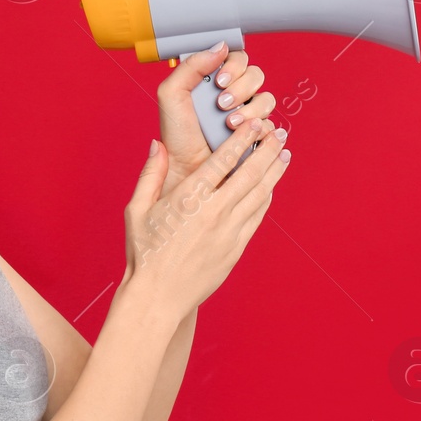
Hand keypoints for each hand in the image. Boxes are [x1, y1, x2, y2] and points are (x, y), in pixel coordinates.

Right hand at [123, 120, 290, 314]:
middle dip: (268, 149)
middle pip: (250, 173)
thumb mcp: (136, 210)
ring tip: (284, 152)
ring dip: (274, 171)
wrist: (157, 296)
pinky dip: (266, 197)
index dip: (243, 138)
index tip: (255, 124)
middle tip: (280, 132)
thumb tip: (159, 144)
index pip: (224, 160)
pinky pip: (257, 216)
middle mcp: (214, 212)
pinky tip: (270, 185)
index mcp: (190, 199)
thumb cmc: (143, 252)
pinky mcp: (236, 248)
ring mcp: (229, 232)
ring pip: (260, 194)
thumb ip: (151, 175)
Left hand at [157, 42, 278, 195]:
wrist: (186, 171)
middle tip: (222, 104)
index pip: (237, 59)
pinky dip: (258, 128)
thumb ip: (191, 66)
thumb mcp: (172, 95)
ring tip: (229, 124)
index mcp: (214, 81)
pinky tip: (242, 136)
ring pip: (266, 99)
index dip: (233, 66)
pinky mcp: (258, 136)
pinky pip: (271, 124)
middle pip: (256, 75)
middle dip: (241, 88)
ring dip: (250, 109)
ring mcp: (248, 115)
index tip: (219, 80)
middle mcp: (234, 95)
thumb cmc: (177, 137)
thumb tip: (220, 46)